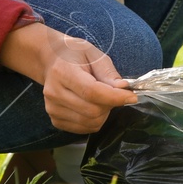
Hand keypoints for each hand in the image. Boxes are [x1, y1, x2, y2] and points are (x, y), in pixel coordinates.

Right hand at [0, 24, 137, 133]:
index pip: (92, 92)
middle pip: (92, 111)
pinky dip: (94, 121)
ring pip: (90, 123)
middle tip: (113, 93)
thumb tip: (123, 89)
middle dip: (110, 104)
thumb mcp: (94, 54)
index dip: (115, 97)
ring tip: (101, 99)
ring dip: (103, 114)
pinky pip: (83, 129)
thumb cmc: (74, 54)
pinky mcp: (55, 120)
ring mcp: (52, 109)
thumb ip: (108, 72)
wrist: (50, 61)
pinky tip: (92, 106)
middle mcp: (54, 93)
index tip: (132, 96)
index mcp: (63, 72)